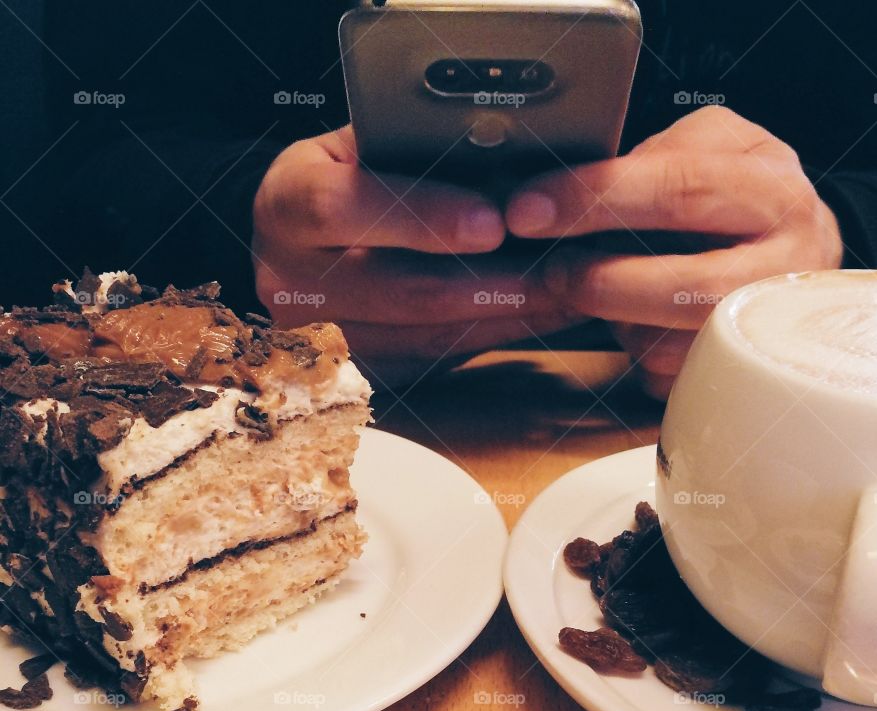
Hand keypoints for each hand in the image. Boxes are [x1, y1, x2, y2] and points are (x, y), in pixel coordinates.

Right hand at [253, 126, 578, 386]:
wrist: (286, 252)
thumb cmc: (335, 183)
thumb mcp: (351, 147)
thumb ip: (409, 149)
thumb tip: (503, 157)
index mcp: (286, 205)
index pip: (344, 208)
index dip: (421, 216)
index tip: (491, 221)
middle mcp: (293, 283)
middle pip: (401, 290)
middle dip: (493, 281)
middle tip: (562, 266)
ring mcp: (321, 343)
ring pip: (428, 338)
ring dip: (508, 317)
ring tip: (570, 291)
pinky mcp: (358, 376)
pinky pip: (437, 362)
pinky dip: (495, 337)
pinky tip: (541, 317)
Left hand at [505, 106, 843, 398]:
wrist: (807, 254)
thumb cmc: (744, 197)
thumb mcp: (717, 145)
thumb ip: (660, 152)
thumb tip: (585, 188)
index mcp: (773, 194)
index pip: (679, 191)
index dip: (596, 199)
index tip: (529, 210)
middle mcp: (782, 268)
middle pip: (681, 285)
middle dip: (599, 279)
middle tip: (554, 269)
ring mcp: (765, 334)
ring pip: (668, 344)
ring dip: (617, 320)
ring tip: (606, 290)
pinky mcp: (740, 380)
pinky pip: (667, 379)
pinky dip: (636, 352)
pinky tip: (639, 322)